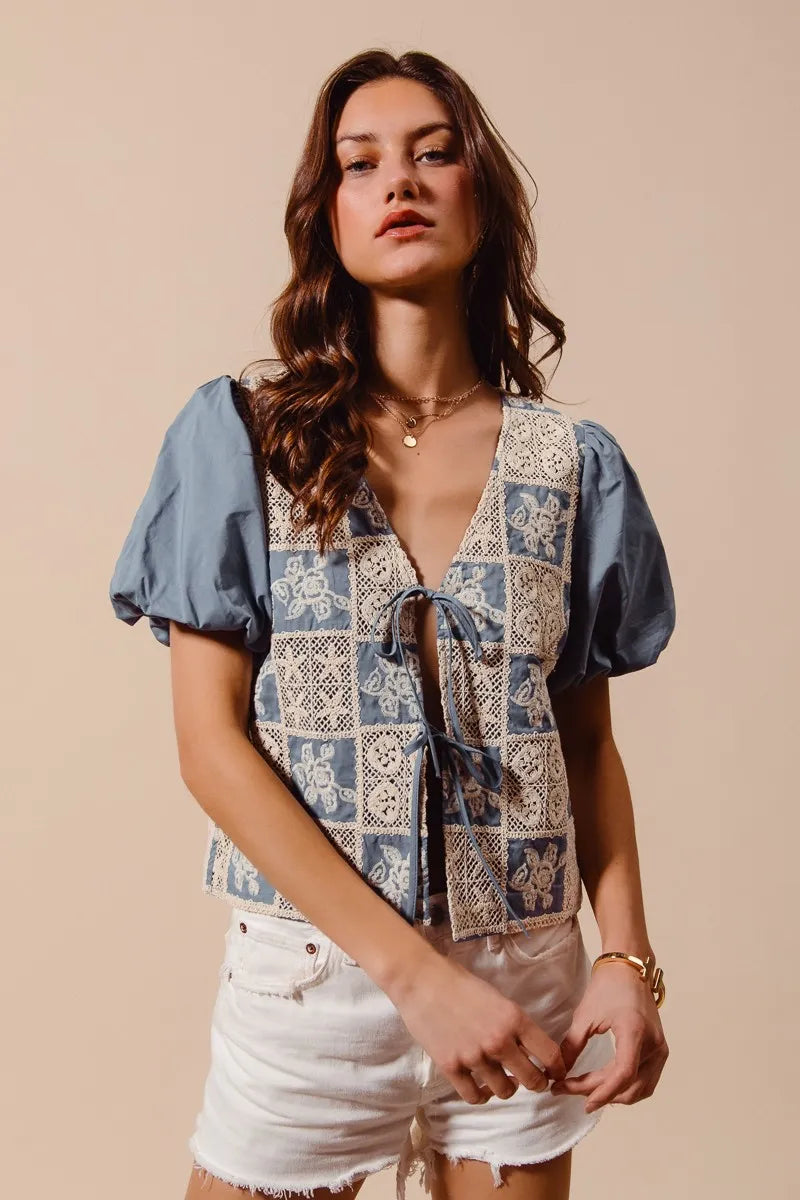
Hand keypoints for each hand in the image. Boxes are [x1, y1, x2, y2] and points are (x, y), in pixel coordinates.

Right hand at [386, 950, 567, 1104]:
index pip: (550, 1055)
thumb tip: (528, 1048)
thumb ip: (513, 1023)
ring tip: (500, 1077)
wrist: (421, 980)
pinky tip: (479, 1084)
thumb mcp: (496, 997)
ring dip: (506, 1087)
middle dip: (535, 1082)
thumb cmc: (458, 982)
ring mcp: (474, 1056)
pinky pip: (475, 1096)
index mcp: (514, 1018)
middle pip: (532, 1080)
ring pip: (505, 1091)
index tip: (554, 1073)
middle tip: (530, 1079)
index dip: (557, 1068)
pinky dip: (480, 1094)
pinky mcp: (451, 1067)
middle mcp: (498, 1041)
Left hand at [551, 959, 668, 1113]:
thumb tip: (557, 1074)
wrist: (629, 969)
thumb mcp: (584, 1015)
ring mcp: (659, 1049)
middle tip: (568, 1089)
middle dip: (599, 1092)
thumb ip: (572, 1046)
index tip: (582, 1103)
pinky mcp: (659, 1050)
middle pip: (629, 1085)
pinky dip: (627, 1088)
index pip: (623, 1073)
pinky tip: (606, 1086)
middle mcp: (653, 1044)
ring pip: (640, 1089)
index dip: (603, 1092)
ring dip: (614, 1094)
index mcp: (634, 1031)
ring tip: (585, 1089)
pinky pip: (646, 1081)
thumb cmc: (606, 987)